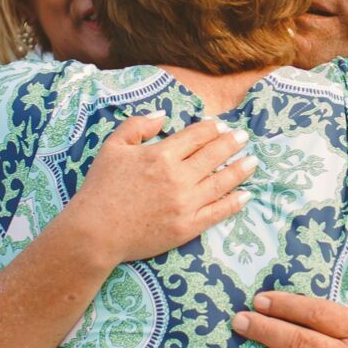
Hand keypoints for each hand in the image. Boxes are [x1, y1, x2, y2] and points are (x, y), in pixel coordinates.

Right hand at [51, 115, 253, 266]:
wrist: (95, 233)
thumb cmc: (101, 188)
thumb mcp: (113, 147)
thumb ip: (137, 125)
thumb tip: (162, 115)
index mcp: (162, 154)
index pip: (197, 136)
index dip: (212, 128)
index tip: (220, 126)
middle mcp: (179, 177)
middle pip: (214, 155)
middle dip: (231, 143)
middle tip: (242, 137)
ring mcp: (186, 204)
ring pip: (222, 181)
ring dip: (240, 169)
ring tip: (253, 161)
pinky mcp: (188, 227)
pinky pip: (218, 212)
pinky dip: (235, 202)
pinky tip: (245, 195)